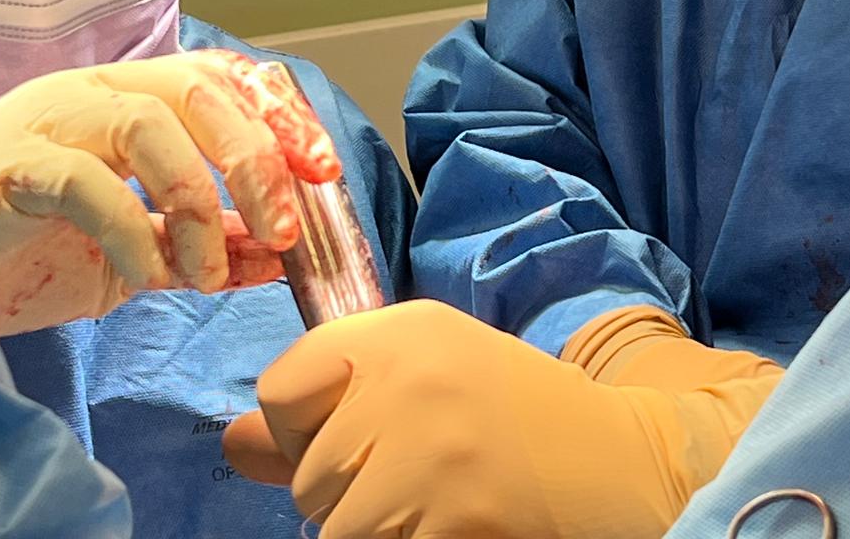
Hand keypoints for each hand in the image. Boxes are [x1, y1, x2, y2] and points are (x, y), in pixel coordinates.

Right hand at [0, 51, 339, 334]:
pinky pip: (85, 180)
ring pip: (149, 123)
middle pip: (200, 91)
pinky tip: (146, 275)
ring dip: (197, 201)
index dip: (282, 116)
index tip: (323, 172)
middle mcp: (98, 91)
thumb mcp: (138, 251)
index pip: (225, 78)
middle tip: (286, 229)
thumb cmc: (31, 246)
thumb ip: (205, 242)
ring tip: (207, 271)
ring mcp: (52, 119)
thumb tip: (276, 253)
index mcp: (134, 96)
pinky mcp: (12, 165)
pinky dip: (130, 229)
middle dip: (257, 158)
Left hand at [222, 300, 783, 538]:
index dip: (304, 426)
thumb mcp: (420, 381)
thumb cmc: (508, 414)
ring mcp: (434, 449)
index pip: (283, 386)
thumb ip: (324, 406)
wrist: (620, 459)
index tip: (350, 431)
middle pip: (308, 474)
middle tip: (417, 475)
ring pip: (334, 526)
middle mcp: (410, 377)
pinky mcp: (457, 516)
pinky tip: (453, 525)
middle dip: (346, 493)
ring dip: (373, 530)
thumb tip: (229, 443)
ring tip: (433, 504)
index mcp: (401, 331)